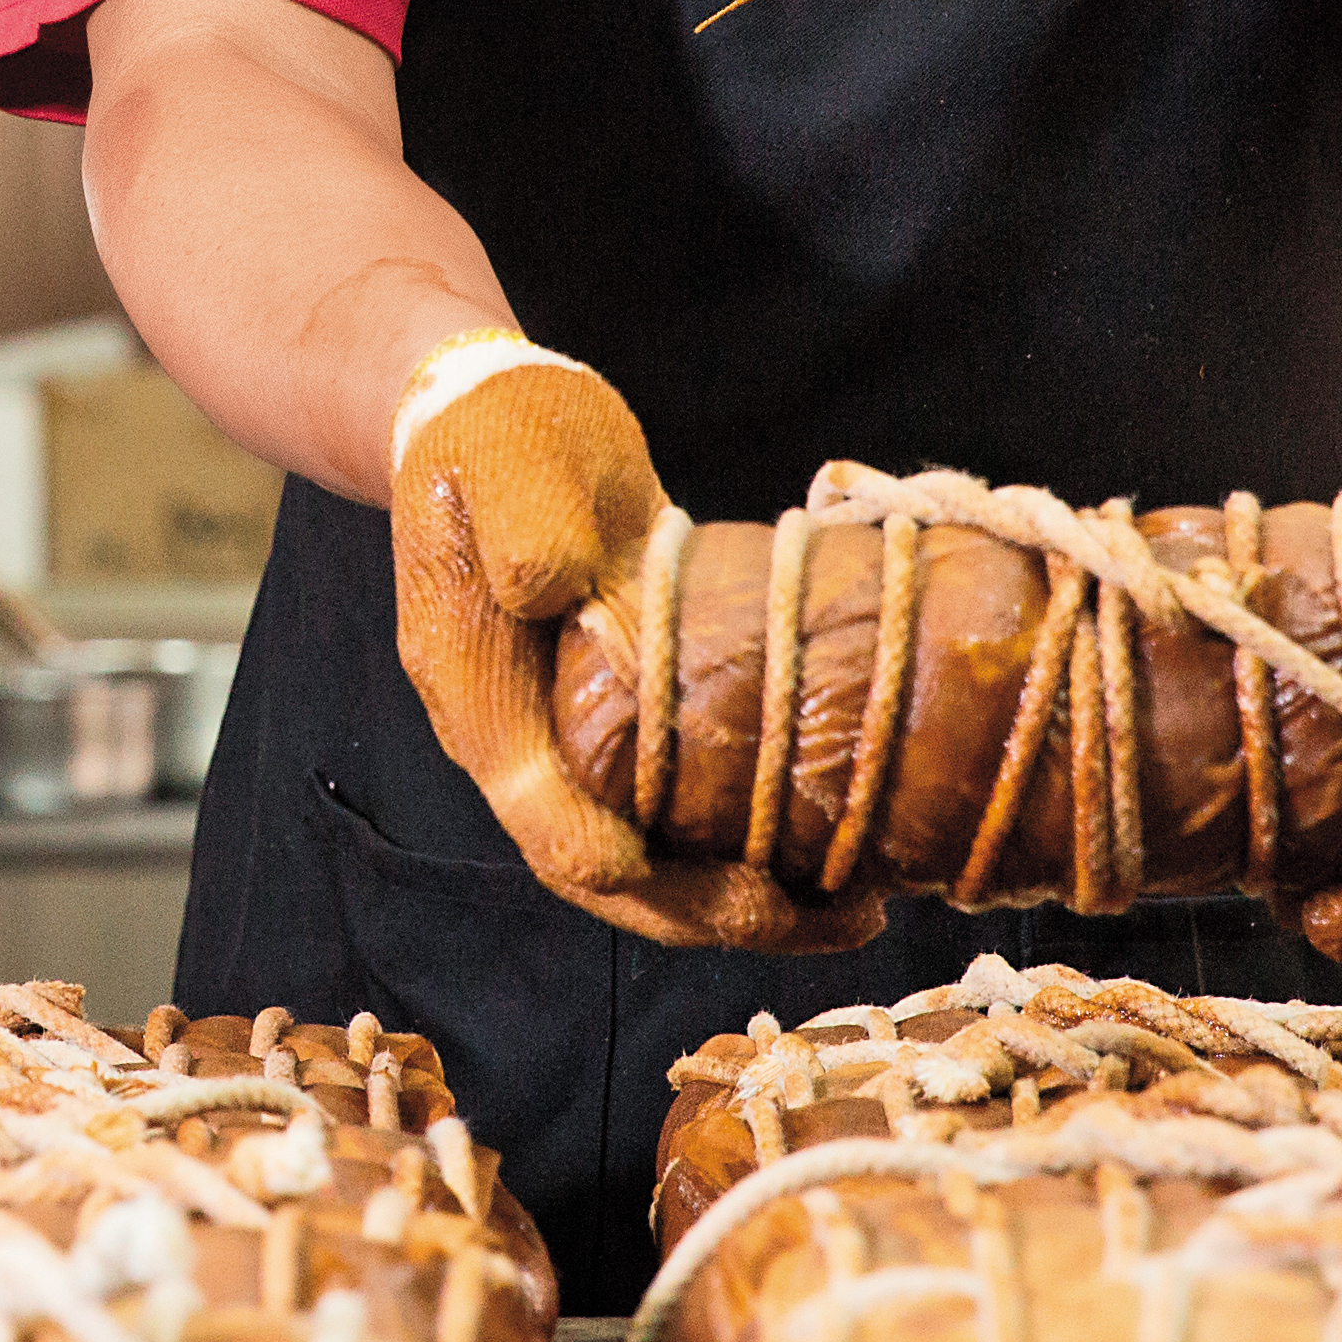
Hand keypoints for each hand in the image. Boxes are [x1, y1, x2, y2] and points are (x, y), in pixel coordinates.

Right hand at [382, 346, 890, 954]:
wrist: (488, 417)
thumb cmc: (495, 431)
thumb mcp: (502, 458)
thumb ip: (521, 521)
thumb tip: (550, 587)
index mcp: (478, 697)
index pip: (547, 820)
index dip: (635, 870)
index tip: (734, 892)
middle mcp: (520, 743)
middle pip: (612, 874)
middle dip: (720, 914)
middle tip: (846, 923)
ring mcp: (573, 738)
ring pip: (653, 857)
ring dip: (748, 896)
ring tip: (863, 909)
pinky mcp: (629, 718)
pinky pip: (683, 807)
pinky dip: (751, 837)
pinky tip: (833, 841)